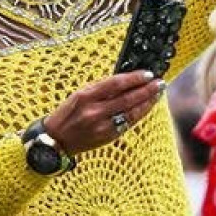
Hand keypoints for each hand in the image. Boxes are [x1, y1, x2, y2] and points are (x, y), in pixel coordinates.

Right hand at [44, 70, 163, 155]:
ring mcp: (102, 126)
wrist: (56, 141)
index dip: (134, 78)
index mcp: (85, 97)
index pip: (115, 84)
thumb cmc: (66, 115)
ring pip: (131, 112)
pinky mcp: (108, 137)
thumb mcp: (78, 96)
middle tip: (159, 83)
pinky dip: (139, 114)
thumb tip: (124, 80)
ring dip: (147, 102)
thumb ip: (99, 89)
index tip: (147, 73)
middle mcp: (94, 111)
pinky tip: (147, 107)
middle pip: (127, 98)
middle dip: (146, 89)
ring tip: (157, 93)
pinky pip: (128, 123)